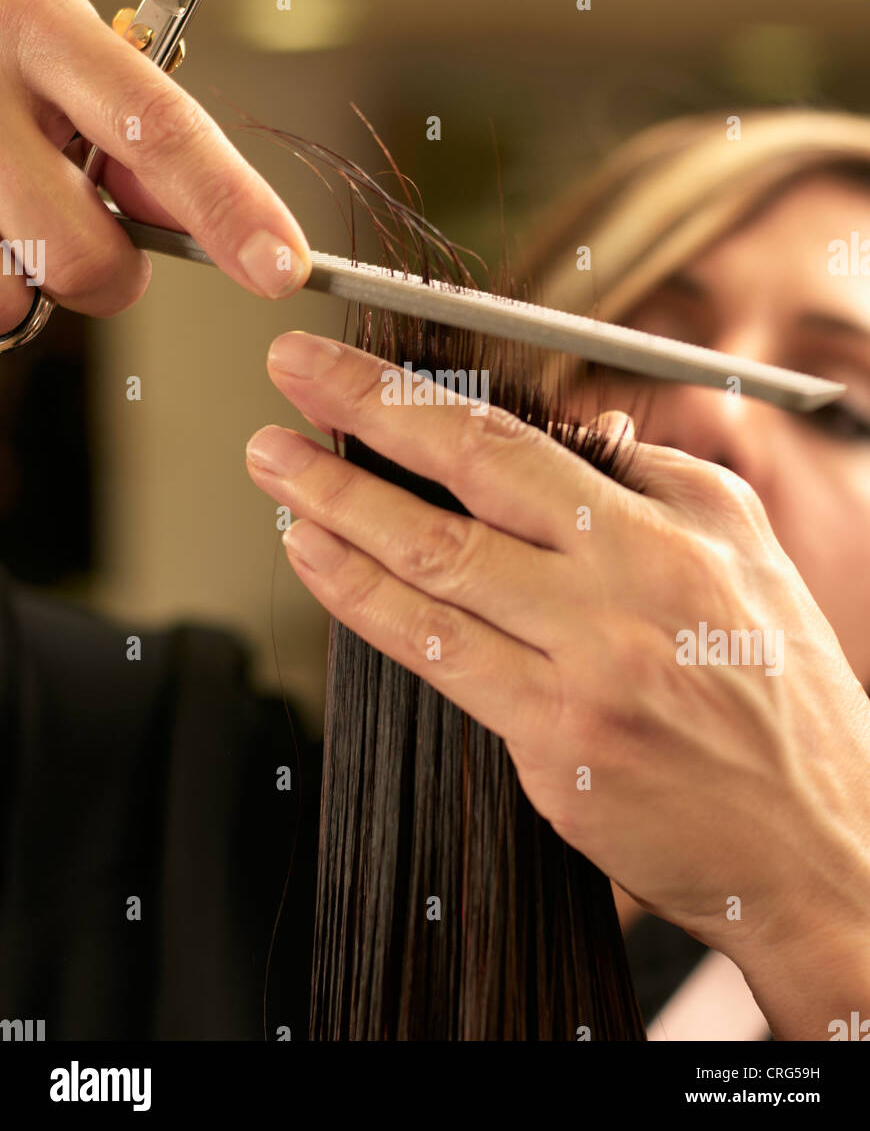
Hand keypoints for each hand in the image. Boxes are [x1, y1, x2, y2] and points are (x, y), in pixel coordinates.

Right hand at [0, 0, 310, 332]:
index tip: (281, 262)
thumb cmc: (2, 63)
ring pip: (22, 290)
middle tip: (96, 231)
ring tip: (12, 209)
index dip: (228, 205)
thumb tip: (203, 222)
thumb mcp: (68, 57)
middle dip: (112, 274)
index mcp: (39, 22)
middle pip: (83, 252)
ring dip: (35, 278)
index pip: (159, 127)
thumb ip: (136, 132)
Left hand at [246, 331, 869, 1034]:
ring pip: (435, 571)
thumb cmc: (782, 687)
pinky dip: (365, 602)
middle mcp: (627, 588)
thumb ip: (656, 477)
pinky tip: (319, 562)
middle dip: (359, 421)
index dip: (413, 396)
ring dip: (338, 510)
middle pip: (465, 487)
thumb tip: (576, 425)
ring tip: (275, 470)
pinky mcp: (553, 745)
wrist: (820, 837)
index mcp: (672, 527)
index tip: (342, 365)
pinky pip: (439, 658)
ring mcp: (587, 670)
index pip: (516, 439)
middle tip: (286, 381)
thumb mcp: (744, 547)